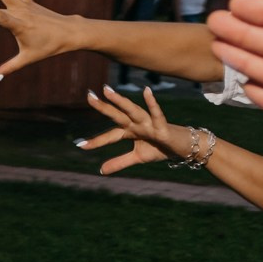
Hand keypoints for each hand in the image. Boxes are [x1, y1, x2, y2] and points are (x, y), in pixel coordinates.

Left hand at [77, 86, 193, 173]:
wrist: (183, 148)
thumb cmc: (160, 148)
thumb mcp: (138, 157)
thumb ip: (119, 162)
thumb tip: (101, 171)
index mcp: (130, 131)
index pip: (109, 135)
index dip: (96, 141)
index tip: (79, 144)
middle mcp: (137, 124)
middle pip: (117, 115)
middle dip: (103, 107)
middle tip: (89, 95)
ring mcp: (149, 123)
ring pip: (133, 111)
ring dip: (120, 101)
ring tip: (108, 91)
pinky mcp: (162, 126)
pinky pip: (157, 114)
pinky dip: (152, 103)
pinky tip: (146, 91)